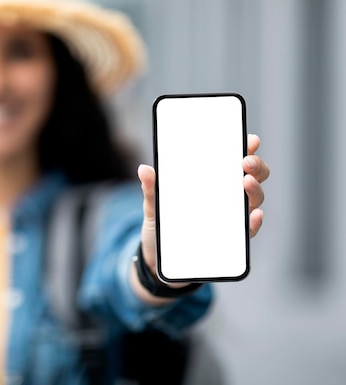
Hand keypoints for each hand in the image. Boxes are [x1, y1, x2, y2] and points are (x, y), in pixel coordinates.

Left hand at [137, 134, 269, 274]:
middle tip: (244, 162)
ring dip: (254, 190)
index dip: (246, 148)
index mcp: (211, 183)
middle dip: (255, 166)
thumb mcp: (153, 206)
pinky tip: (252, 214)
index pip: (234, 161)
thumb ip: (151, 188)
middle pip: (253, 177)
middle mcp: (227, 198)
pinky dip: (253, 222)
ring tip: (245, 183)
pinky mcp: (230, 242)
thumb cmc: (161, 226)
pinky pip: (248, 231)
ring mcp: (231, 219)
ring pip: (254, 200)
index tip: (249, 139)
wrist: (158, 259)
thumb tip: (143, 169)